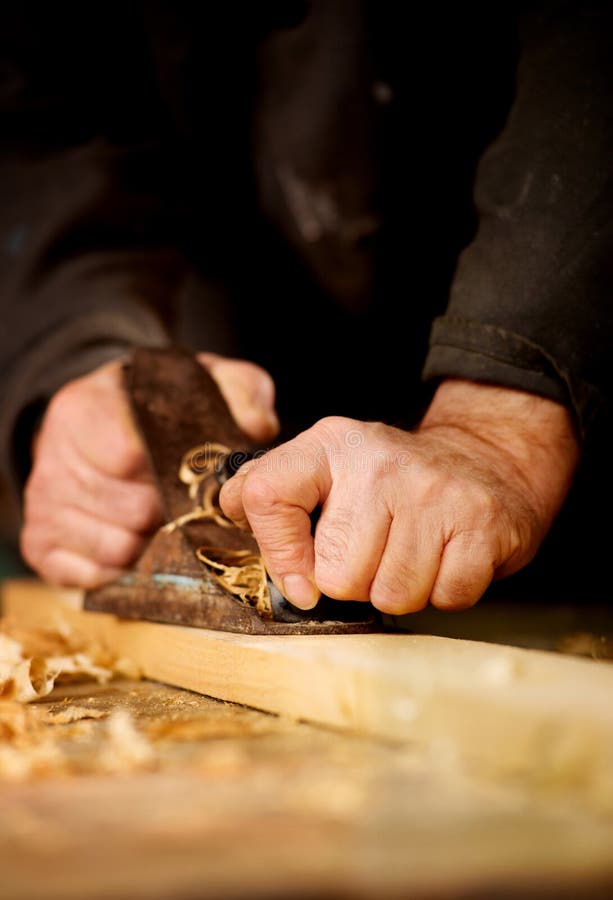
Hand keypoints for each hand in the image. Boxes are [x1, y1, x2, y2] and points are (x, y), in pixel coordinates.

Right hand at [20, 354, 278, 587]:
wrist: (102, 424)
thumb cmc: (161, 410)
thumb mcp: (202, 381)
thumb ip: (237, 390)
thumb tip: (257, 426)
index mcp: (87, 408)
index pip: (128, 455)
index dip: (174, 474)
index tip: (199, 477)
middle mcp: (55, 458)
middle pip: (130, 510)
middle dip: (173, 514)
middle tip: (195, 508)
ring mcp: (45, 505)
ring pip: (116, 548)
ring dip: (154, 545)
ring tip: (170, 525)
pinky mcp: (41, 545)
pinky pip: (91, 576)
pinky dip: (126, 571)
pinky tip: (144, 547)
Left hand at [220, 380, 578, 612]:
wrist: (487, 460)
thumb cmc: (392, 481)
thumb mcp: (328, 464)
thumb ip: (272, 486)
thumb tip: (228, 508)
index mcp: (330, 443)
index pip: (267, 496)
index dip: (276, 553)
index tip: (299, 581)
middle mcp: (379, 461)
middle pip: (337, 576)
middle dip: (356, 583)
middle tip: (377, 553)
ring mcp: (434, 491)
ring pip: (392, 595)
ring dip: (401, 590)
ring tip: (412, 554)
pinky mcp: (481, 523)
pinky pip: (445, 597)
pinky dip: (444, 591)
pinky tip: (445, 557)